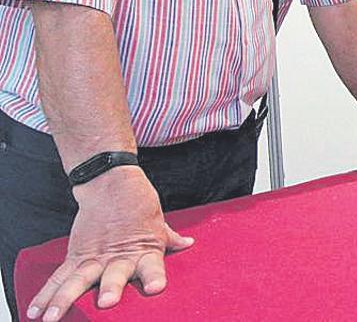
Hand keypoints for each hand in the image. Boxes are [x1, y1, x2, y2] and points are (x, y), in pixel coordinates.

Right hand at [27, 168, 192, 321]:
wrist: (110, 182)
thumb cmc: (137, 202)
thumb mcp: (157, 222)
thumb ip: (170, 238)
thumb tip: (187, 244)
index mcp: (145, 249)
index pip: (152, 266)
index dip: (154, 277)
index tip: (155, 288)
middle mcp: (119, 255)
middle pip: (115, 274)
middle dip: (110, 288)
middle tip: (107, 302)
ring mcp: (95, 256)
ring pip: (78, 279)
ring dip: (65, 298)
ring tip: (52, 317)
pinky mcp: (76, 254)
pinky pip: (59, 277)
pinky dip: (46, 294)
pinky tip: (36, 312)